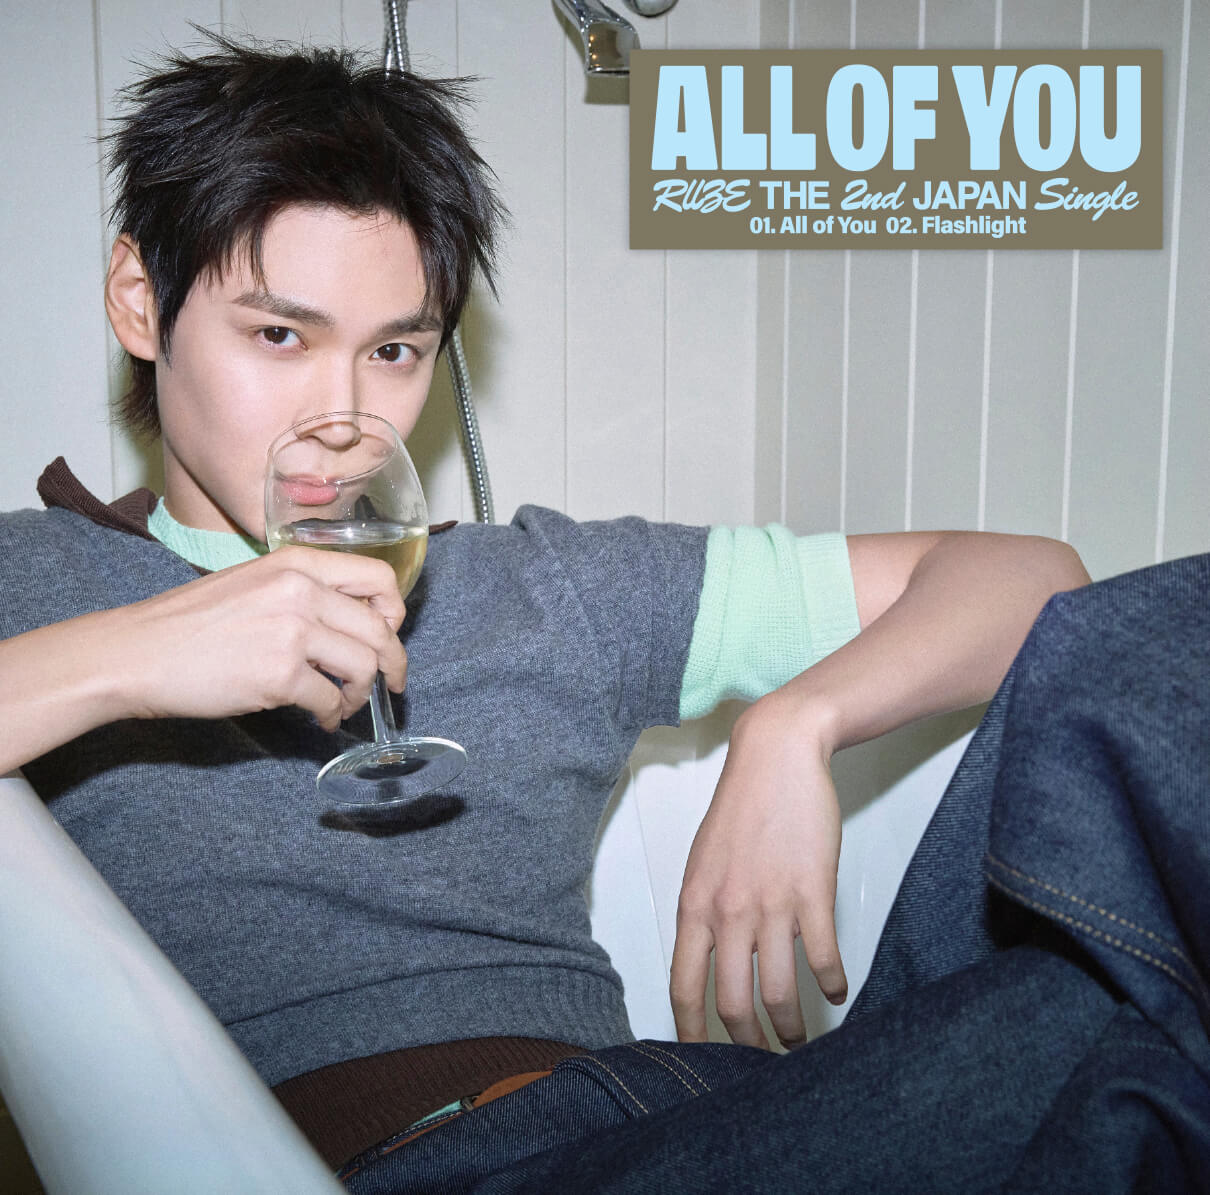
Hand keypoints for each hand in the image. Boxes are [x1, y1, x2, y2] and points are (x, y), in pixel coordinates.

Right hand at [109, 545, 406, 730]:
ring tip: (343, 705)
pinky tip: (322, 719)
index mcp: (297, 564)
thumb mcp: (253, 582)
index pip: (378, 577)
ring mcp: (292, 633)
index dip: (395, 611)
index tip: (390, 634)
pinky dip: (333, 716)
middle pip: (380, 629)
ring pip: (363, 667)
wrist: (137, 652)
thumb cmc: (190, 623)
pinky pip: (330, 700)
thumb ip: (304, 592)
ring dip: (360, 693)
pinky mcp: (279, 676)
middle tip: (391, 683)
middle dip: (393, 663)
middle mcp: (301, 592)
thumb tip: (353, 621)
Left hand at [669, 690, 847, 1049]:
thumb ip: (705, 911)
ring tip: (800, 1038)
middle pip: (732, 1004)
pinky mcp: (813, 893)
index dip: (691, 1032)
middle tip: (760, 1059)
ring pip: (779, 992)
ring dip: (792, 1028)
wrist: (777, 757)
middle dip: (746, 1044)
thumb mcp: (704, 861)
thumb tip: (711, 961)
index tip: (699, 1058)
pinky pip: (823, 959)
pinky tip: (836, 991)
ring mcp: (772, 904)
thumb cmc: (742, 806)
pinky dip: (832, 985)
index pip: (685, 986)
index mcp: (695, 904)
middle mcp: (729, 912)